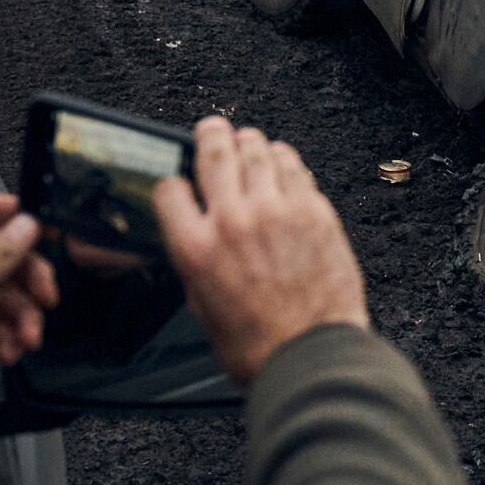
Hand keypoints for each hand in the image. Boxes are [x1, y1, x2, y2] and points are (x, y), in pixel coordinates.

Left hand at [0, 194, 59, 418]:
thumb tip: (26, 225)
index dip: (13, 214)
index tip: (44, 226)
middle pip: (2, 260)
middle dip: (28, 280)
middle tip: (46, 297)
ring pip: (4, 298)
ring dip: (22, 319)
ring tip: (26, 338)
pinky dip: (7, 339)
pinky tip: (8, 352)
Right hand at [153, 117, 367, 381]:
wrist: (310, 355)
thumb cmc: (257, 344)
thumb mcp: (202, 305)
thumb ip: (196, 261)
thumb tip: (195, 235)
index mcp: (195, 248)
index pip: (170, 189)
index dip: (174, 182)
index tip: (181, 183)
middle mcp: (232, 221)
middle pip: (214, 152)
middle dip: (210, 134)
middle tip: (212, 129)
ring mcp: (276, 212)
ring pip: (258, 151)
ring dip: (250, 142)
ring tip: (249, 143)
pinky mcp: (314, 211)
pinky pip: (295, 169)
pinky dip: (285, 161)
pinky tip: (282, 164)